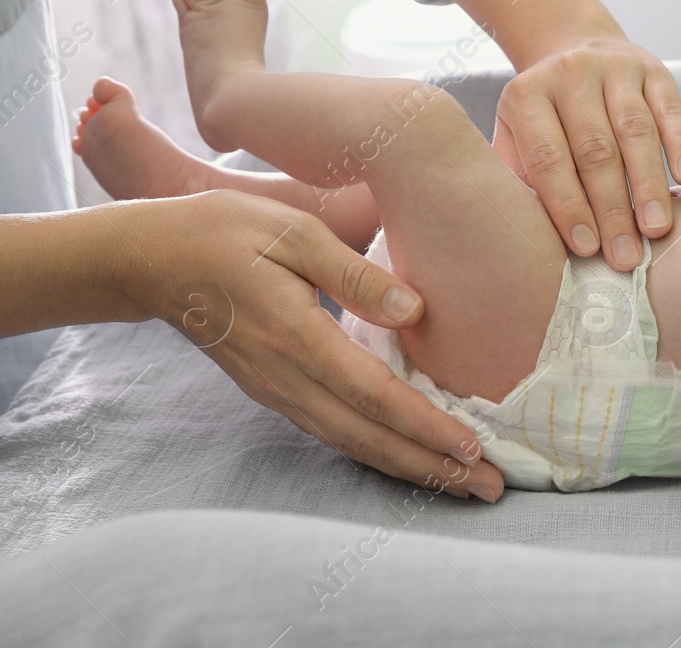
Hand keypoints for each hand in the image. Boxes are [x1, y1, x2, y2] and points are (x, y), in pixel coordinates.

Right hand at [121, 191, 504, 500]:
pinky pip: (333, 432)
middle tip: (490, 488)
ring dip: (408, 467)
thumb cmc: (227, 232)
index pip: (372, 395)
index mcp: (295, 337)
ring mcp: (276, 390)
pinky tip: (408, 457)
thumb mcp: (294, 231)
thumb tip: (414, 312)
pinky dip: (376, 451)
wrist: (152, 259)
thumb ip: (354, 274)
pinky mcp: (274, 390)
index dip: (424, 426)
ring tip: (462, 483)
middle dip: (431, 466)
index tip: (471, 449)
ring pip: (350, 442)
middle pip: (367, 436)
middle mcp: (285, 377)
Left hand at [493, 36, 680, 270]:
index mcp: (527, 95)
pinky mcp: (653, 70)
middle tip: (626, 255)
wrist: (574, 47)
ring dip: (648, 185)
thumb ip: (519, 177)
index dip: (568, 206)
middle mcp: (570, 74)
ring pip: (636, 132)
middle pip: (595, 150)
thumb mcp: (515, 135)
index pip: (548, 158)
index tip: (586, 248)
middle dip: (612, 208)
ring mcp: (615, 68)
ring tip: (656, 229)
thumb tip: (537, 234)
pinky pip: (671, 110)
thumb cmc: (545, 113)